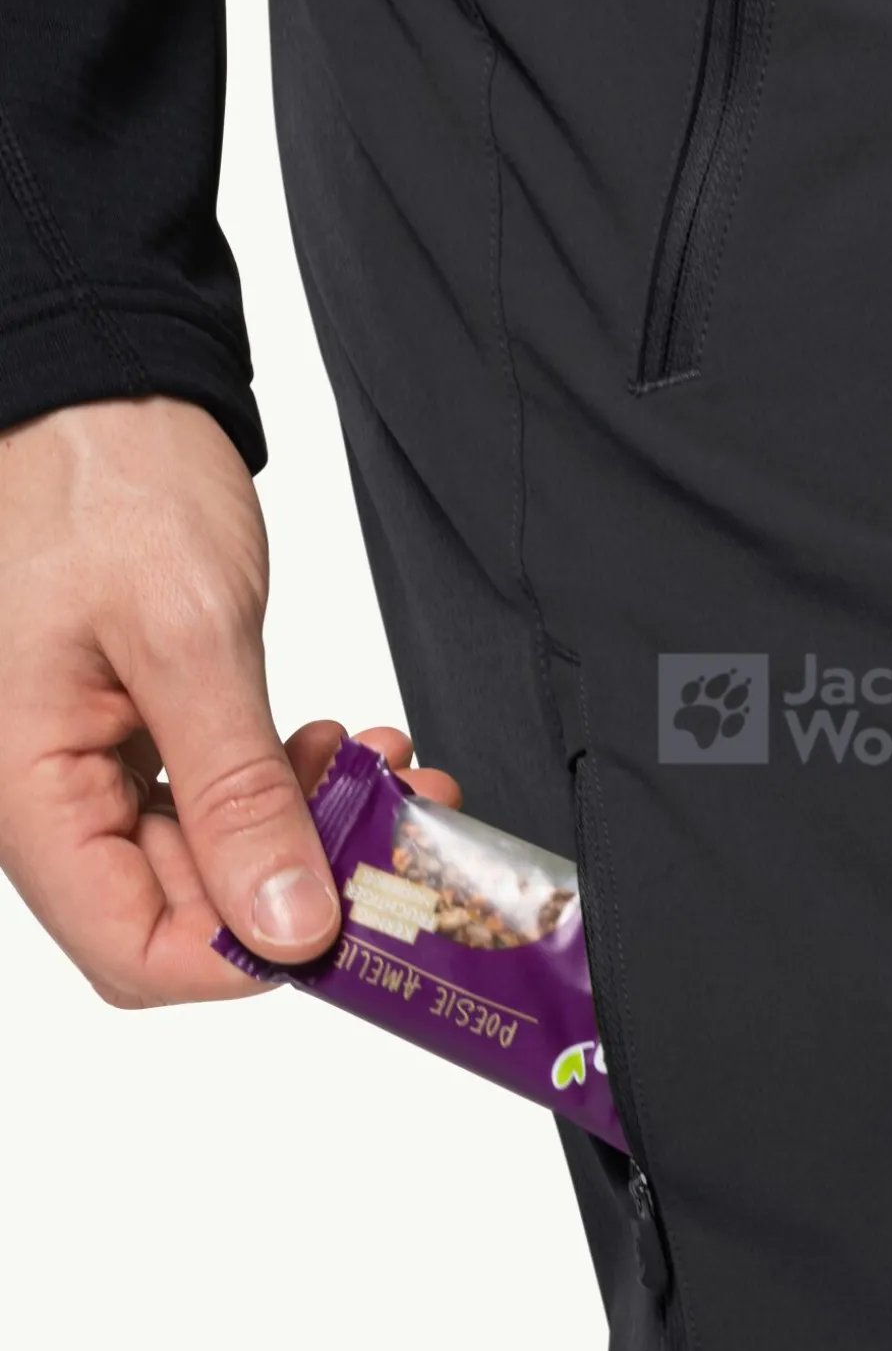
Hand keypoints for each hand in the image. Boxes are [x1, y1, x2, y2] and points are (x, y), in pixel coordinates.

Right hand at [0, 394, 459, 1006]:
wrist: (97, 391)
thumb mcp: (189, 636)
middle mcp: (49, 795)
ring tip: (378, 766)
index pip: (133, 948)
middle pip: (178, 911)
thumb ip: (239, 791)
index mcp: (29, 789)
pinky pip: (210, 796)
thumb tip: (288, 925)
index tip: (348, 914)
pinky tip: (336, 746)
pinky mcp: (134, 729)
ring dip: (306, 828)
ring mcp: (91, 764)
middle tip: (397, 822)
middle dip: (299, 880)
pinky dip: (284, 782)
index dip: (245, 959)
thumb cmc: (105, 483)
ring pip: (208, 856)